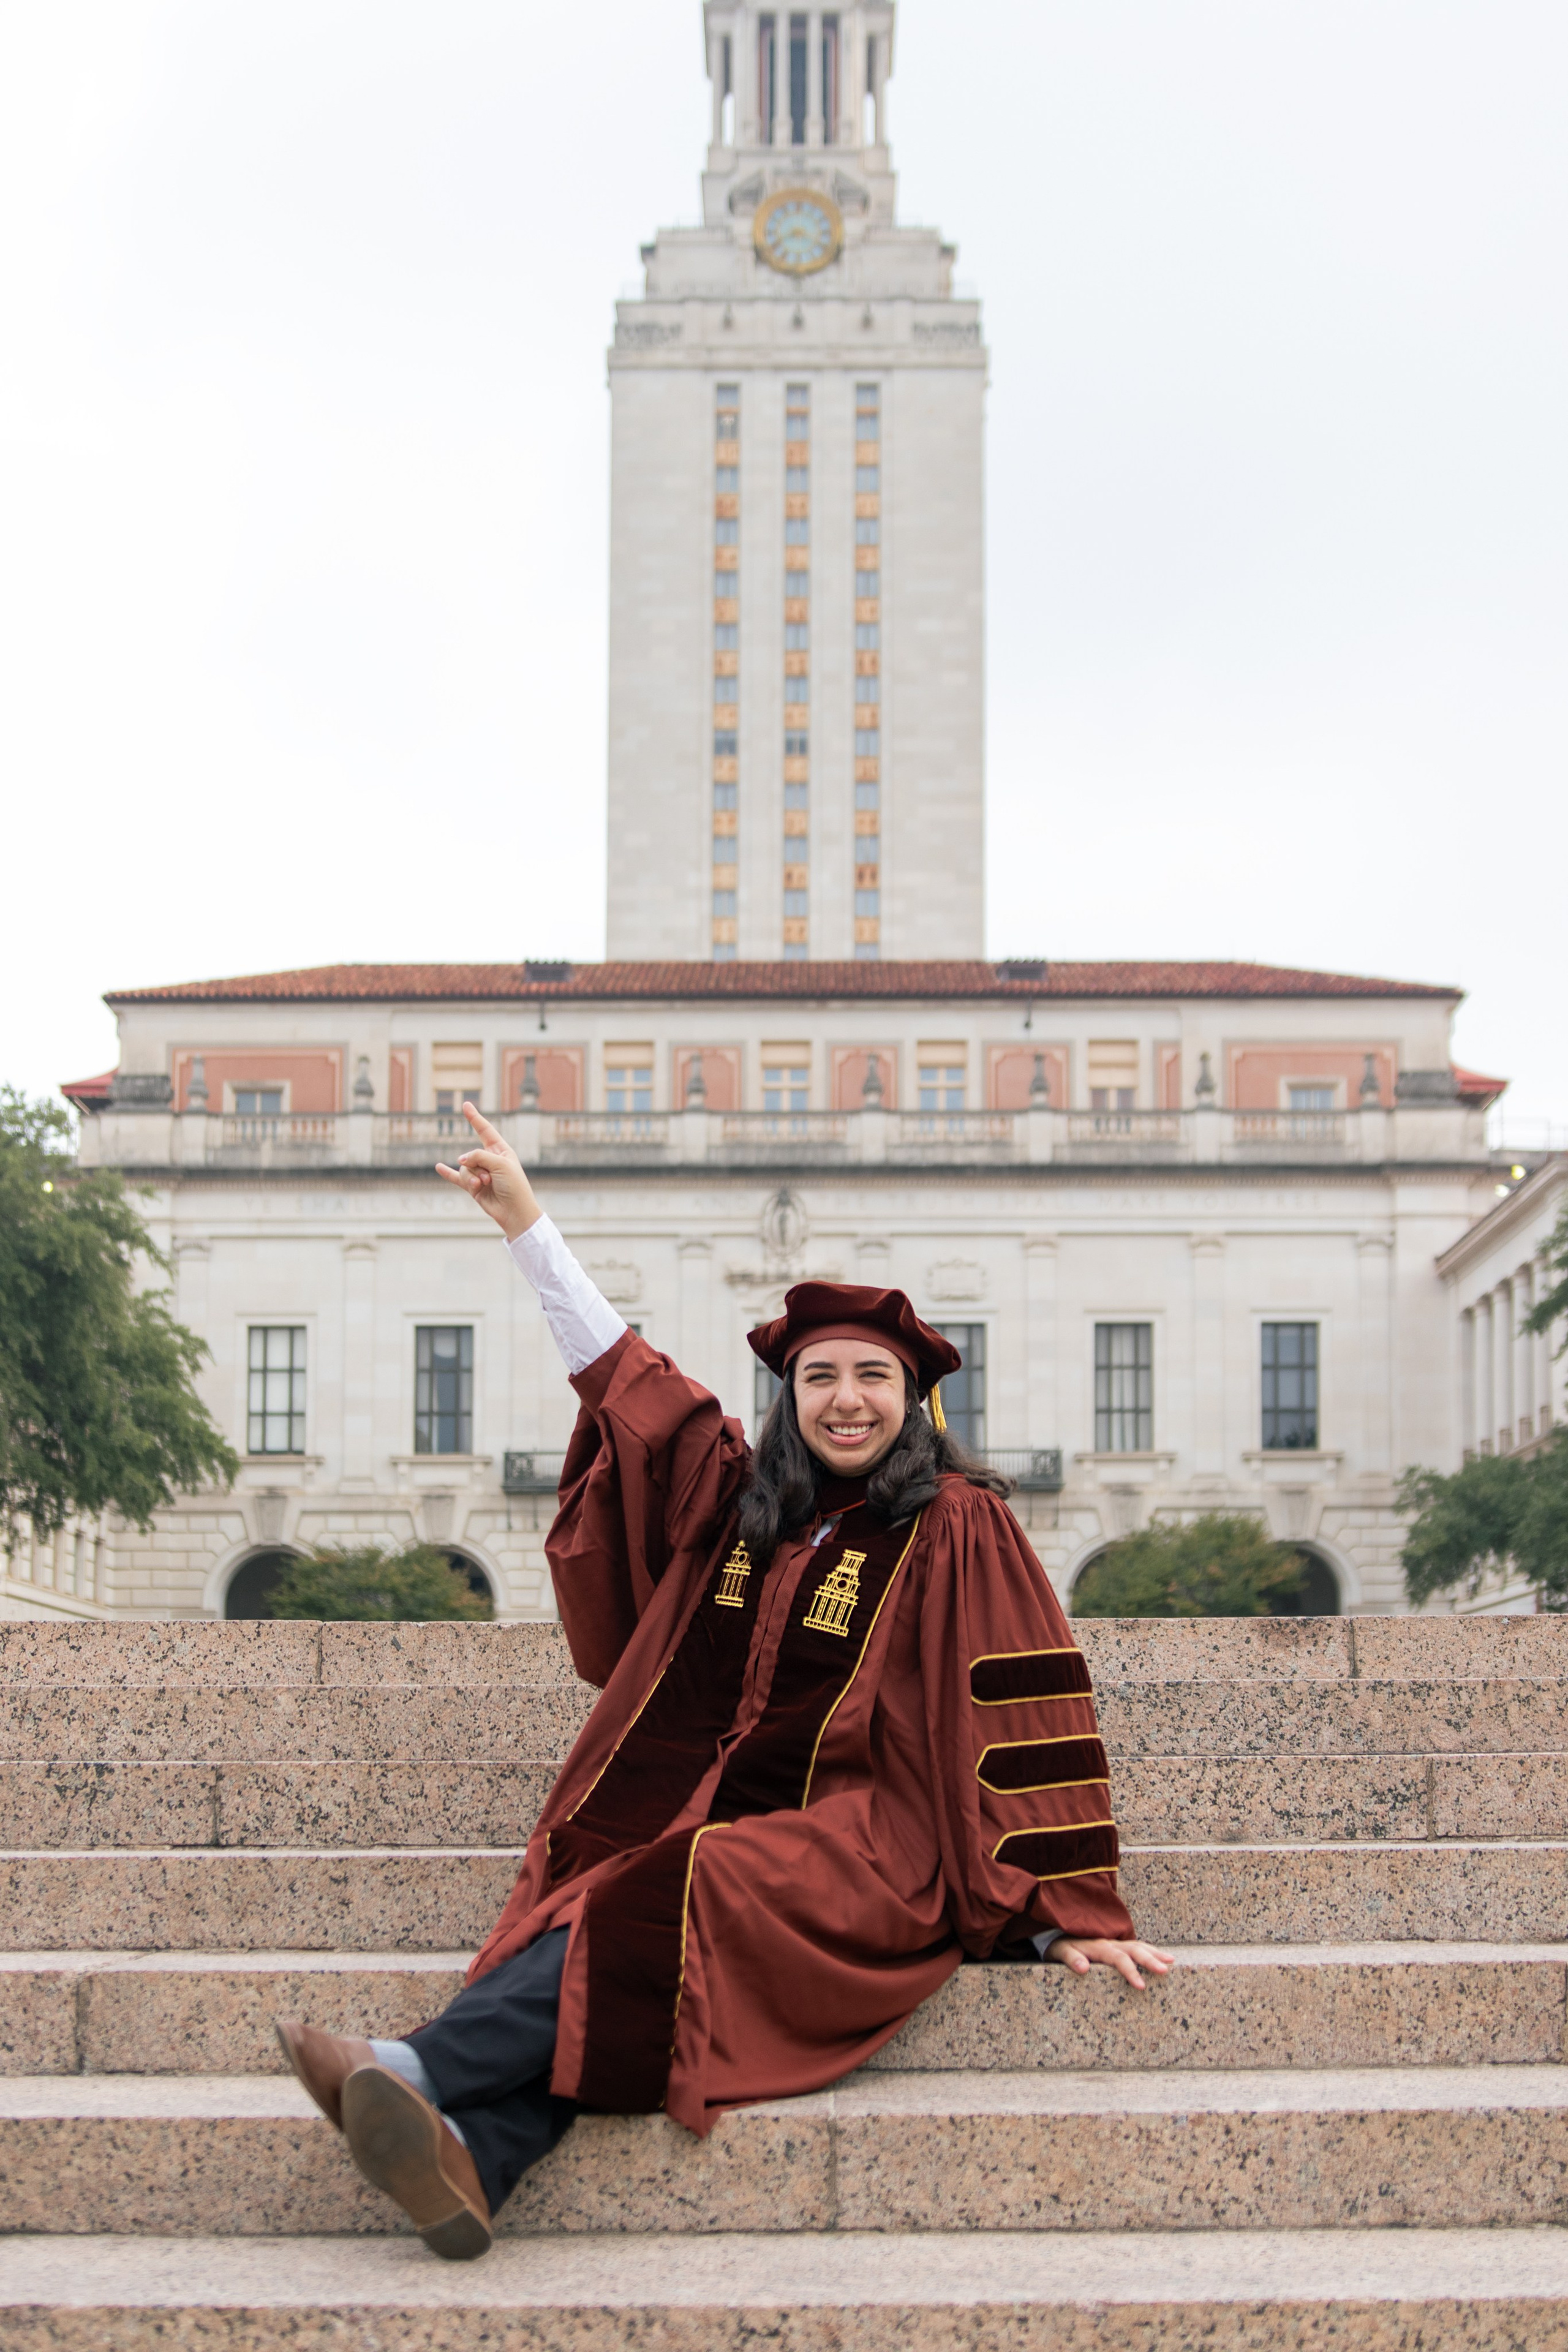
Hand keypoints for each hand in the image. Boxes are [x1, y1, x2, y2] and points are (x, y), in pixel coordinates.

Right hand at [436, 1104, 542, 1242]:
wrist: (514, 1212)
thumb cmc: (514, 1186)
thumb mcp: (500, 1164)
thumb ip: (478, 1157)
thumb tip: (459, 1160)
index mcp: (501, 1151)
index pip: (485, 1130)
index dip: (475, 1118)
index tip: (466, 1105)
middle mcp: (490, 1160)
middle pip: (471, 1154)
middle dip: (478, 1165)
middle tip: (490, 1178)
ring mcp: (480, 1173)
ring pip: (465, 1168)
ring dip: (472, 1177)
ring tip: (484, 1186)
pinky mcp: (473, 1187)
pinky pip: (456, 1178)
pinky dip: (447, 1173)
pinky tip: (438, 1167)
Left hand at [1045, 1937, 1174, 1990]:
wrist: (1060, 1937)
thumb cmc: (1062, 1948)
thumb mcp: (1061, 1953)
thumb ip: (1071, 1959)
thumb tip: (1083, 1968)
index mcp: (1099, 1947)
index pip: (1118, 1959)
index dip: (1130, 1971)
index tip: (1141, 1986)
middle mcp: (1111, 1943)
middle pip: (1134, 1949)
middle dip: (1150, 1960)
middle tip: (1165, 1971)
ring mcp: (1116, 1944)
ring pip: (1139, 1945)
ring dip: (1155, 1953)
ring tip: (1171, 1962)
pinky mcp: (1119, 1947)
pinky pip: (1137, 1946)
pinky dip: (1152, 1951)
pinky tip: (1164, 1958)